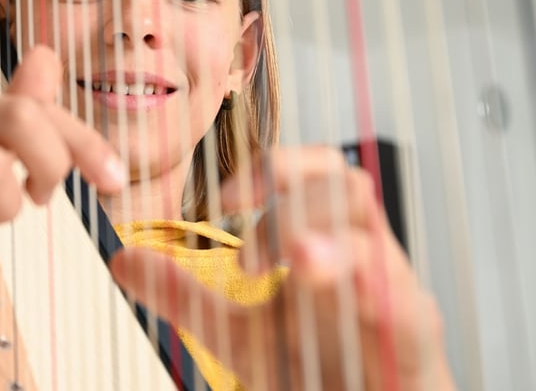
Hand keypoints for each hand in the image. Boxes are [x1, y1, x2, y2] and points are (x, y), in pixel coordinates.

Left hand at [111, 147, 455, 389]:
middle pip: (348, 187)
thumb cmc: (314, 369)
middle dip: (293, 208)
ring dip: (333, 244)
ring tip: (299, 260)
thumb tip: (122, 259)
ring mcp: (394, 299)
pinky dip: (379, 299)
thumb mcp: (235, 330)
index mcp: (326, 240)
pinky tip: (352, 298)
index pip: (314, 171)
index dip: (273, 166)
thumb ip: (183, 295)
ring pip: (379, 243)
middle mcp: (365, 257)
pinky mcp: (414, 350)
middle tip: (248, 259)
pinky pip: (409, 313)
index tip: (219, 198)